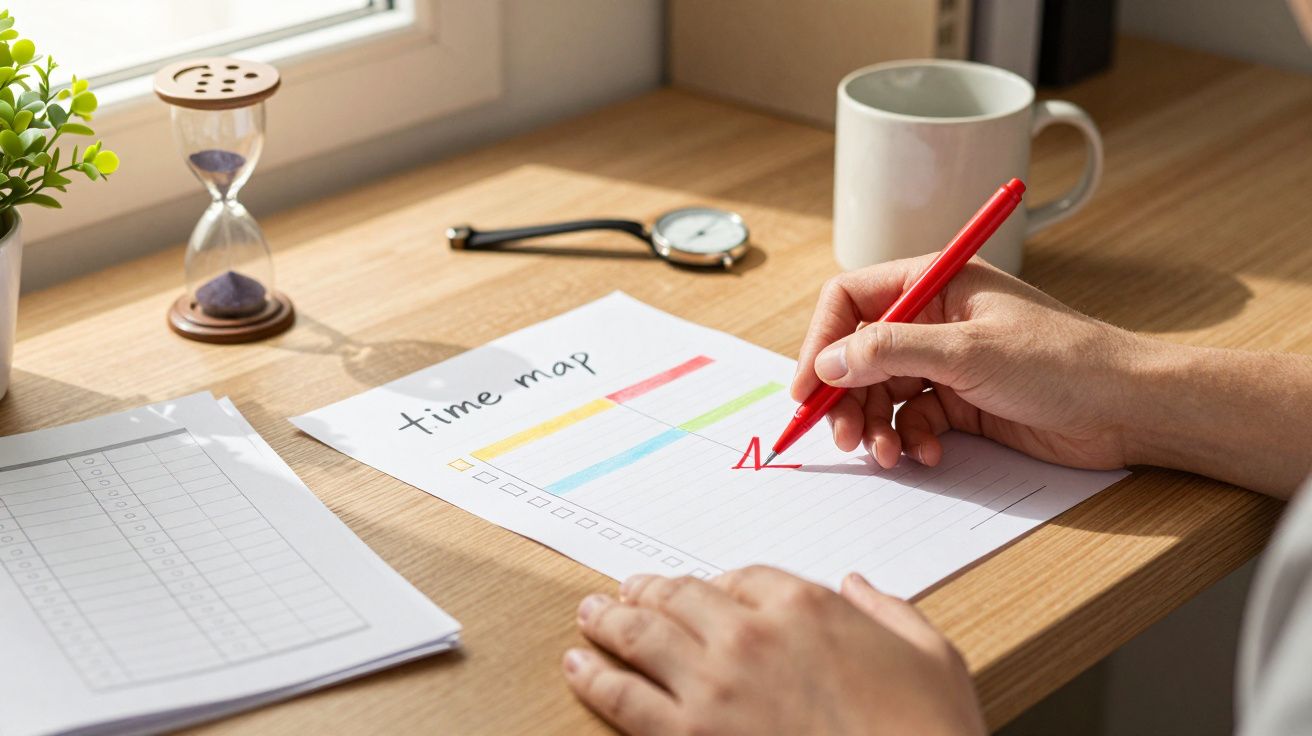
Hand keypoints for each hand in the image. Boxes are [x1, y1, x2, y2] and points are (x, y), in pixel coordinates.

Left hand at [562, 567, 985, 735]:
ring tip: (590, 614)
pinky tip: (578, 666)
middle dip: (647, 590)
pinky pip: (626, 698)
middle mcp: (752, 634)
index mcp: (807, 606)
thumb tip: (860, 585)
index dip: (717, 584)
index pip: (743, 577)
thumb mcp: (933, 654)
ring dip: (609, 620)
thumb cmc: (928, 730)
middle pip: (680, 595)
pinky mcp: (693, 735)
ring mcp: (716, 685)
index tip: (702, 590)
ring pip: (642, 635)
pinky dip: (595, 677)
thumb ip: (890, 610)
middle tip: (623, 590)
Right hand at [791, 255, 1144, 470]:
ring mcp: (947, 362)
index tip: (807, 389)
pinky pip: (911, 419)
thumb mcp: (968, 351)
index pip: (851, 300)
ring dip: (875, 426)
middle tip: (842, 437)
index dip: (821, 342)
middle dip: (845, 397)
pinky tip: (926, 454)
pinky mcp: (961, 402)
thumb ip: (890, 352)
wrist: (1128, 409)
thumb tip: (826, 363)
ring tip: (885, 454)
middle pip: (858, 353)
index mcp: (936, 284)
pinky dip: (909, 440)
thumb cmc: (1063, 362)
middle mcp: (934, 319)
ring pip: (881, 393)